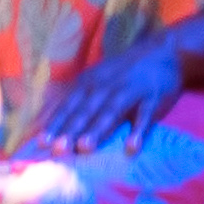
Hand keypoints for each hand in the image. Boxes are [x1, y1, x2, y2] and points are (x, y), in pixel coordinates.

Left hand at [26, 41, 186, 154]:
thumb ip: (73, 100)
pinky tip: (132, 147)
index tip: (40, 144)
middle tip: (58, 150)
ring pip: (111, 112)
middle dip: (71, 130)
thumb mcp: (94, 79)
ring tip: (85, 148)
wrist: (163, 52)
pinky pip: (144, 117)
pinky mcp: (153, 99)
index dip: (55, 124)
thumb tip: (43, 122)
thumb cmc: (121, 73)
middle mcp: (106, 87)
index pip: (68, 106)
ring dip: (98, 130)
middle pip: (86, 111)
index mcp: (89, 84)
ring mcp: (130, 92)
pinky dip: (138, 131)